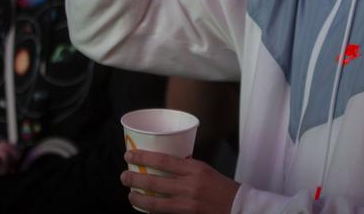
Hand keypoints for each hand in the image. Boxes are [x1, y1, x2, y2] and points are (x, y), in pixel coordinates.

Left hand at [121, 150, 238, 213]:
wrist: (239, 207)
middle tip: (123, 176)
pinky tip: (146, 207)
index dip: (143, 157)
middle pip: (154, 181)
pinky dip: (152, 210)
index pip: (163, 160)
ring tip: (131, 195)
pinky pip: (164, 213)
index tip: (129, 155)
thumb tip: (162, 166)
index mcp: (195, 168)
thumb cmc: (222, 187)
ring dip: (139, 198)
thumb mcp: (204, 170)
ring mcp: (188, 204)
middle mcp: (190, 185)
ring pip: (155, 202)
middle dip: (134, 178)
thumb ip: (185, 169)